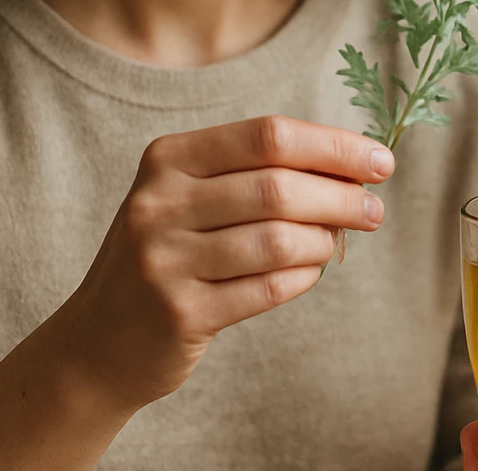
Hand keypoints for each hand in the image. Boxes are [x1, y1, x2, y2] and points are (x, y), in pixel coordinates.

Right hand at [0, 115, 393, 469]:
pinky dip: (303, 277)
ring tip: (335, 243)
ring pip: (279, 239)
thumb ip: (258, 175)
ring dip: (324, 240)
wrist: (97, 341)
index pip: (267, 135)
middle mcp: (160, 203)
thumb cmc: (168, 255)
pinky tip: (309, 271)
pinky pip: (269, 288)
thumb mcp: (191, 198)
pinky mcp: (181, 312)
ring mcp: (165, 259)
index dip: (333, 146)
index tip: (380, 161)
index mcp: (168, 158)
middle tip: (374, 209)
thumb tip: (353, 168)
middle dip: (341, 196)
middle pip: (278, 186)